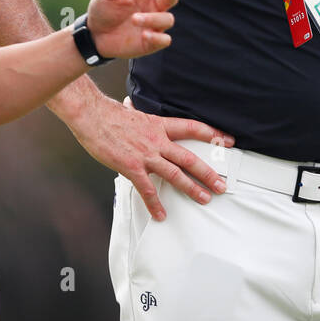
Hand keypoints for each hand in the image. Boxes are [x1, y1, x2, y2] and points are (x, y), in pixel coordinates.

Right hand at [65, 94, 233, 220]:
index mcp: (159, 125)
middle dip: (208, 173)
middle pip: (189, 158)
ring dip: (191, 188)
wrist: (92, 116)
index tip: (228, 140)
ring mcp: (146, 155)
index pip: (192, 128)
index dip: (212, 134)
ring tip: (203, 199)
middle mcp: (157, 140)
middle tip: (221, 185)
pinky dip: (155, 204)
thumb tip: (130, 105)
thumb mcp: (130, 112)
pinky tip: (161, 214)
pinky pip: (147, 189)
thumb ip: (135, 113)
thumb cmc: (108, 115)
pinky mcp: (132, 167)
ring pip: (175, 174)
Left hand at [86, 0, 179, 59]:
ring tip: (135, 19)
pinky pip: (164, 40)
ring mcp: (153, 24)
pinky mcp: (152, 42)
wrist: (95, 35)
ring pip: (167, 19)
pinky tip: (145, 35)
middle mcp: (153, 6)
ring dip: (154, 19)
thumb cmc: (103, 9)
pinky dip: (158, 38)